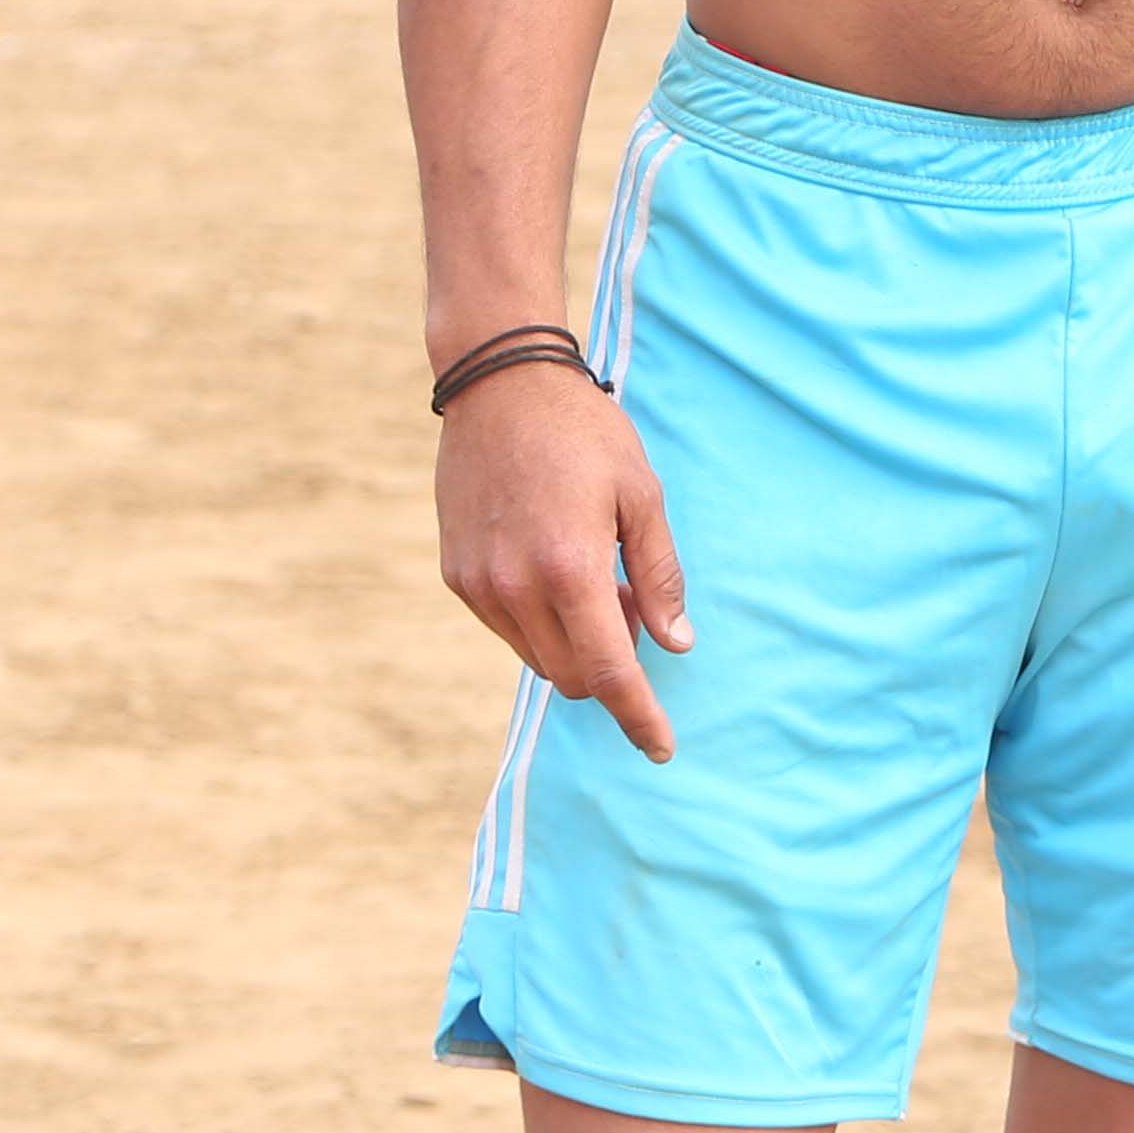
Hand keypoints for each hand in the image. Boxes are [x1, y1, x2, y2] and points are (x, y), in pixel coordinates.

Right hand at [435, 367, 692, 756]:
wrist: (499, 385)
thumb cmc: (583, 433)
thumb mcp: (642, 494)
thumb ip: (659, 575)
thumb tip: (676, 644)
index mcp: (569, 569)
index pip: (609, 672)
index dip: (639, 716)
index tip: (661, 746)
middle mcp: (515, 588)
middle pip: (572, 675)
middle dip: (612, 664)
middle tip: (632, 605)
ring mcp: (479, 585)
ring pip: (538, 656)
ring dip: (575, 642)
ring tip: (595, 575)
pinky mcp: (457, 574)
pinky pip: (507, 627)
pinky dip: (540, 620)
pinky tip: (555, 566)